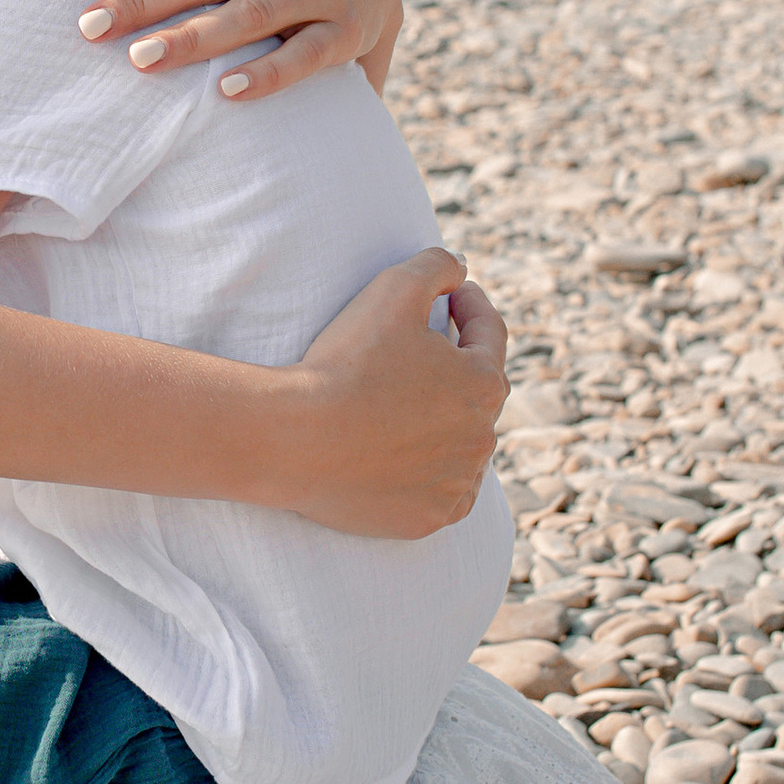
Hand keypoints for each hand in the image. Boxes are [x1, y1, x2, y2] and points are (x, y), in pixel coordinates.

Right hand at [283, 249, 506, 537]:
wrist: (293, 440)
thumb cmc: (344, 363)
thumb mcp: (392, 289)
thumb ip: (437, 266)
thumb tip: (460, 269)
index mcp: (484, 384)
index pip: (489, 334)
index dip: (470, 306)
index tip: (453, 295)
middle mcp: (483, 438)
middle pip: (477, 392)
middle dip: (456, 366)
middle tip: (422, 350)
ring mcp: (458, 483)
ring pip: (463, 445)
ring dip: (446, 422)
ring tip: (410, 405)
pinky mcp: (429, 518)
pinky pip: (444, 491)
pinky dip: (432, 473)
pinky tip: (407, 456)